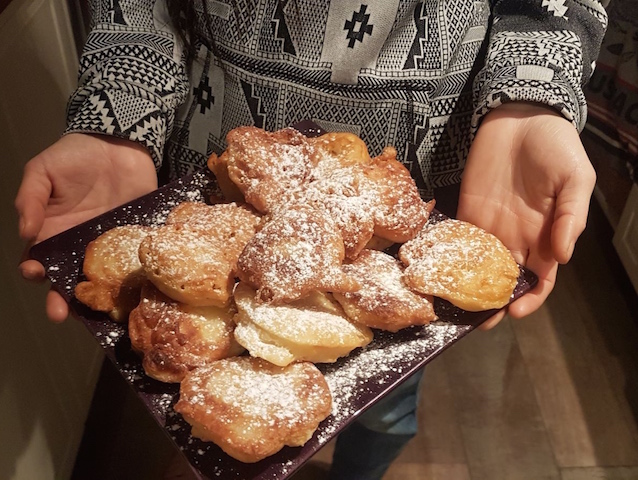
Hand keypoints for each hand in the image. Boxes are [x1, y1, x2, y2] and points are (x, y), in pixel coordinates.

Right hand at [15, 133, 157, 321]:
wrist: (119, 143)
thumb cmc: (74, 155)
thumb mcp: (42, 170)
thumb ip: (30, 198)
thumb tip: (24, 231)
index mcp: (53, 231)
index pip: (39, 259)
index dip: (35, 270)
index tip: (36, 273)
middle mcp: (79, 244)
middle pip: (68, 278)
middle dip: (61, 299)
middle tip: (61, 313)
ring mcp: (108, 244)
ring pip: (101, 278)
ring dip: (97, 298)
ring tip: (96, 313)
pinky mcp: (134, 239)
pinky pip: (133, 262)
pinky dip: (132, 279)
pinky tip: (132, 294)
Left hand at [458, 103, 595, 328]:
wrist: (521, 116)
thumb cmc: (555, 147)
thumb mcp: (575, 179)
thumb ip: (570, 216)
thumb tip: (563, 256)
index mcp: (546, 236)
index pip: (540, 279)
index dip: (530, 299)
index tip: (514, 312)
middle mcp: (516, 239)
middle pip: (503, 281)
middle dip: (490, 304)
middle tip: (472, 321)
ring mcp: (489, 227)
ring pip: (477, 268)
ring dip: (465, 288)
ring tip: (448, 306)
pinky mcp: (466, 211)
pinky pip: (456, 240)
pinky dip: (446, 258)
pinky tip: (434, 273)